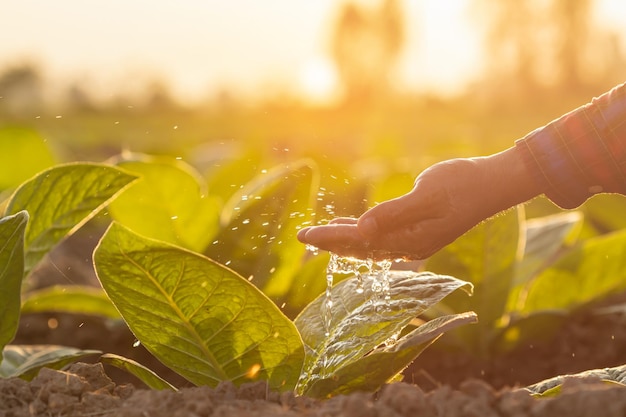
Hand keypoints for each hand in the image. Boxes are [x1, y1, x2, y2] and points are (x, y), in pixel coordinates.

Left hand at [297, 147, 539, 259]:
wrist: (494, 184)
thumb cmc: (462, 184)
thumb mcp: (426, 194)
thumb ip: (393, 214)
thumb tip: (362, 230)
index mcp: (409, 239)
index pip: (358, 241)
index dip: (328, 238)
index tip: (304, 235)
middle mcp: (410, 246)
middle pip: (360, 248)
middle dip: (329, 242)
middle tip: (302, 238)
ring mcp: (415, 241)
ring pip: (370, 245)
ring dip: (344, 240)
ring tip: (320, 234)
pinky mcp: (420, 232)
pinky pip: (383, 238)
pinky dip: (363, 234)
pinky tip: (353, 226)